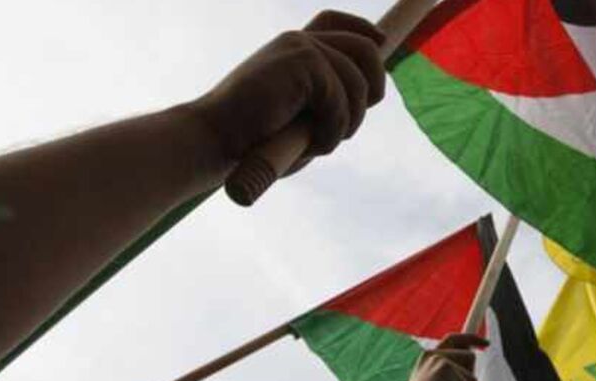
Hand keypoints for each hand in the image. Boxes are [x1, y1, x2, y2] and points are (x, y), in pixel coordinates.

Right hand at [188, 10, 385, 171]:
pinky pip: (341, 99)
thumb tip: (366, 99)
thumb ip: (327, 104)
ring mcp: (300, 47)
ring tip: (321, 143)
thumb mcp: (296, 119)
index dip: (366, 31)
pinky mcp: (303, 62)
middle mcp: (298, 40)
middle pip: (365, 48)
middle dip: (372, 89)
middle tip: (348, 127)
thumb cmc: (251, 141)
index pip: (336, 22)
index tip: (382, 45)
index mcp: (293, 48)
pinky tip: (311, 144)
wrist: (213, 139)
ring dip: (348, 123)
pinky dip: (333, 130)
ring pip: (358, 82)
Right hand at [389, 333, 488, 380]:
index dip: (472, 339)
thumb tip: (472, 361)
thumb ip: (452, 374)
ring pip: (472, 375)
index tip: (486, 344)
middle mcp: (434, 353)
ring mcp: (440, 359)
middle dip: (468, 379)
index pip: (455, 339)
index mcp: (429, 356)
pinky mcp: (447, 369)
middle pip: (470, 357)